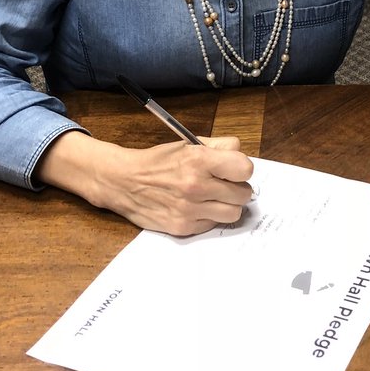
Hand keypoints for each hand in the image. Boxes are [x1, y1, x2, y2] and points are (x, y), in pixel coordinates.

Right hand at [37, 131, 254, 234]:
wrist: (125, 182)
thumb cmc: (159, 162)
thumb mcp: (187, 143)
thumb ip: (218, 145)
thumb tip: (239, 152)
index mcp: (199, 160)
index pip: (244, 169)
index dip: (241, 169)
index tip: (234, 169)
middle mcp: (196, 186)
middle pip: (243, 194)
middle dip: (237, 188)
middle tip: (224, 185)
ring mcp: (190, 209)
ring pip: (233, 213)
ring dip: (228, 205)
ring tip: (215, 198)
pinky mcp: (183, 227)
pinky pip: (213, 224)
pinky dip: (210, 217)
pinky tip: (198, 207)